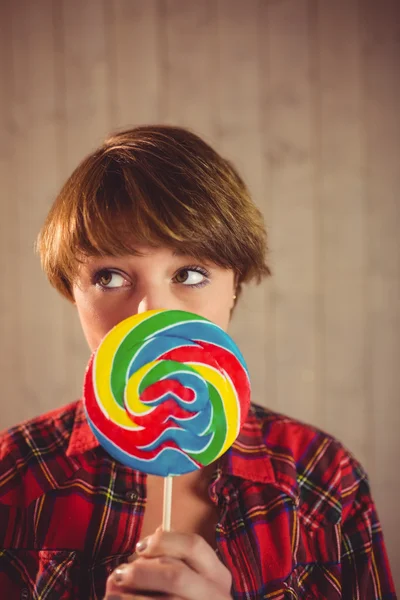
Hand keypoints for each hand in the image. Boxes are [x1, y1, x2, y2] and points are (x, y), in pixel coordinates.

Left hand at [104, 528, 231, 598]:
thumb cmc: (183, 595)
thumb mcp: (186, 580)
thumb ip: (168, 561)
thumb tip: (143, 547)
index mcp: (216, 575)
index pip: (193, 545)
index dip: (164, 541)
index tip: (139, 547)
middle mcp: (217, 595)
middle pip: (176, 575)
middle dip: (142, 573)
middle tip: (120, 574)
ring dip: (132, 598)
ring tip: (112, 596)